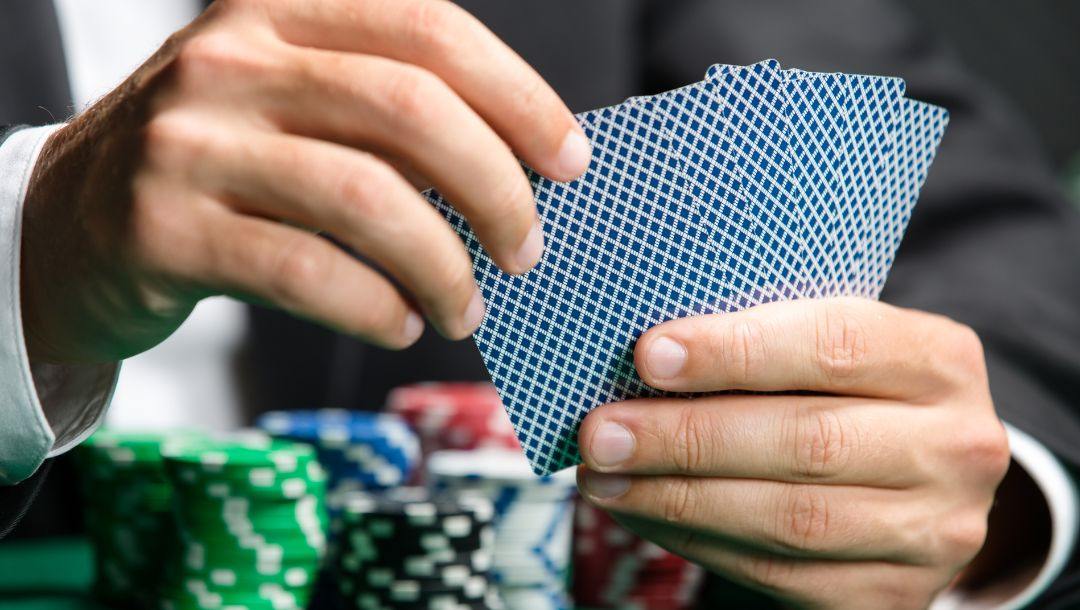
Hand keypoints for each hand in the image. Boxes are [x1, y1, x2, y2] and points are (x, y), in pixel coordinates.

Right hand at [20, 0, 590, 362]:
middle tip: (526, 251)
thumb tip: (524, 172)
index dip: (518, 97)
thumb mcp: (294, 102)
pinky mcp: (162, 228)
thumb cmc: (222, 166)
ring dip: (444, 267)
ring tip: (466, 308)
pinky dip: (377, 308)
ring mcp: (189, 140)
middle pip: (410, 110)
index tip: (569, 163)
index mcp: (281, 7)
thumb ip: (389, 113)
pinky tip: (401, 323)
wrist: (73, 222)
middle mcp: (231, 58)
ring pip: (365, 199)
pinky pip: (308, 272)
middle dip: (495, 191)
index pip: (429, 31)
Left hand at [576, 298, 1010, 609]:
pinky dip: (695, 541)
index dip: (737, 350)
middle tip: (602, 432)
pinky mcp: (892, 595)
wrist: (918, 481)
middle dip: (688, 436)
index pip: (835, 343)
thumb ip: (763, 341)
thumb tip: (642, 358)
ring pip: (792, 519)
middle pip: (809, 441)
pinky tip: (642, 513)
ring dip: (679, 498)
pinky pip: (779, 574)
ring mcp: (933, 532)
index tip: (648, 355)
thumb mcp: (833, 350)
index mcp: (940, 361)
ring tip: (604, 478)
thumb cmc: (847, 393)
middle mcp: (956, 447)